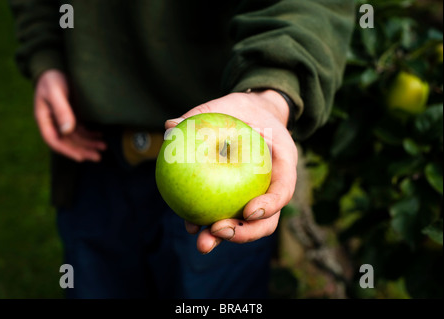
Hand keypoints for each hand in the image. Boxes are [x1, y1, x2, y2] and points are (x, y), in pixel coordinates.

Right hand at [34, 70, 106, 161]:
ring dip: (89, 143)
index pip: (54, 141)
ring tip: (104, 147)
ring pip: (76, 138)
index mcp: (44, 119)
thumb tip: (67, 130)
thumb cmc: (52, 78)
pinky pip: (81, 130)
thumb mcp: (55, 92)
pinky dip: (91, 134)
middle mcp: (53, 123)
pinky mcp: (73, 116)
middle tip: (98, 156)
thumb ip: (61, 110)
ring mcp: (63, 120)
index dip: (67, 151)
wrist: (56, 67)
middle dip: (83, 150)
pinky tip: (101, 136)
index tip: (81, 158)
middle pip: (68, 142)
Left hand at [165, 90, 297, 253]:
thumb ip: (201, 114)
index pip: (283, 189)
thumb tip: (169, 126)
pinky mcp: (239, 200)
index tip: (248, 211)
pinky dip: (211, 223)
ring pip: (248, 226)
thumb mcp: (227, 106)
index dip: (270, 205)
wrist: (249, 119)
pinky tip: (190, 225)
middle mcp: (273, 186)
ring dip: (226, 237)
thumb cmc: (240, 112)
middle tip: (218, 231)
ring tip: (202, 242)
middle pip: (267, 220)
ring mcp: (257, 197)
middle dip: (245, 232)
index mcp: (282, 163)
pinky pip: (228, 215)